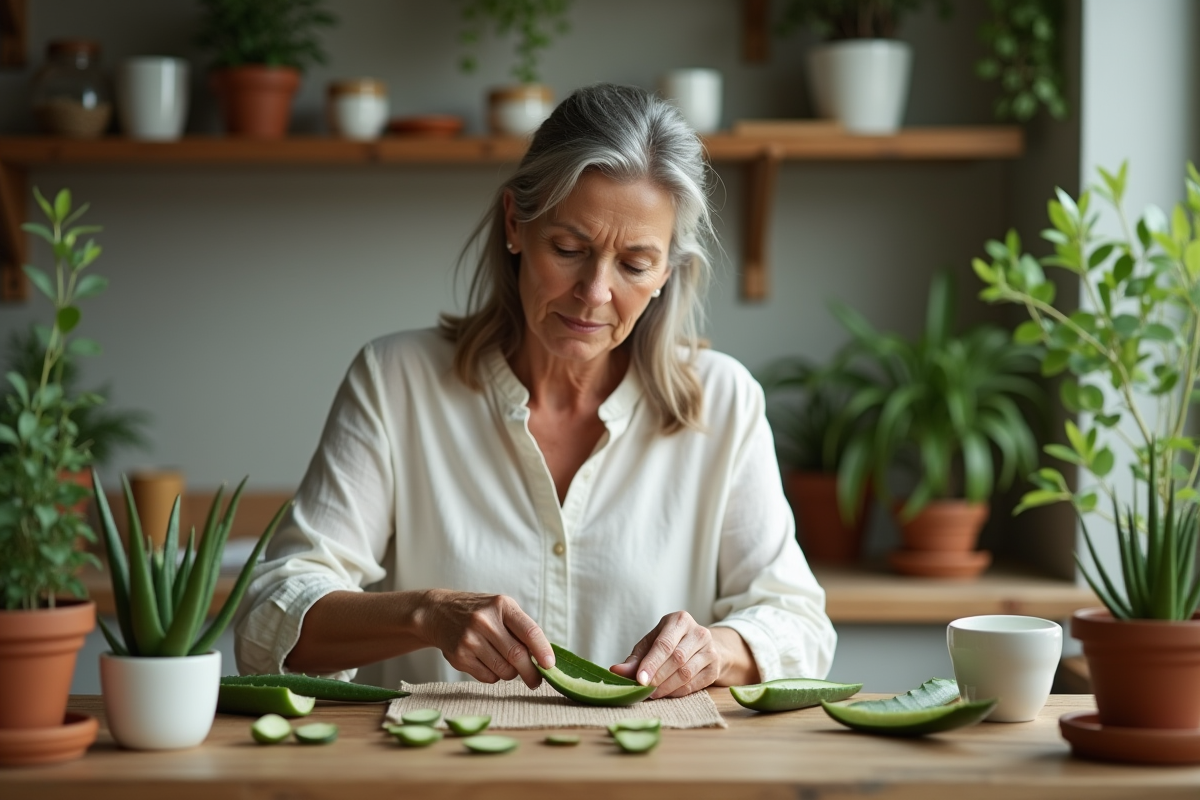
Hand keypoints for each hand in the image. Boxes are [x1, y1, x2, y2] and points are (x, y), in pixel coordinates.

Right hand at [415, 589, 553, 687]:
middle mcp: (484, 620)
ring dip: (511, 674)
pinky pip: (488, 677)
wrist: (438, 613)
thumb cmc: (480, 613)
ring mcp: (470, 639)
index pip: (529, 631)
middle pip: (517, 655)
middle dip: (531, 673)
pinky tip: (487, 662)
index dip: (543, 650)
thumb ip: (521, 629)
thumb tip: (545, 660)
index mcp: (502, 605)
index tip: (550, 666)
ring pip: (503, 670)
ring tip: (505, 664)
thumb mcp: (500, 609)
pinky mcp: (459, 656)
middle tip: (536, 681)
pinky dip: (494, 676)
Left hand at [609, 611, 728, 698]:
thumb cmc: (671, 643)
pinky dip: (676, 692)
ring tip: (651, 693)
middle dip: (657, 677)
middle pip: (676, 659)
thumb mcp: (652, 644)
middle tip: (642, 689)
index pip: (665, 644)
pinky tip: (665, 694)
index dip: (651, 663)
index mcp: (680, 620)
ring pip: (686, 673)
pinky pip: (694, 684)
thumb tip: (616, 671)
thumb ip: (635, 658)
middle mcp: (698, 632)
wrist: (704, 646)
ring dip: (666, 687)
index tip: (639, 680)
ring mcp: (710, 650)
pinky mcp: (715, 667)